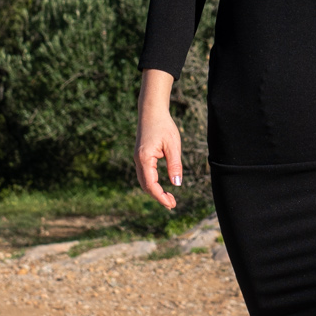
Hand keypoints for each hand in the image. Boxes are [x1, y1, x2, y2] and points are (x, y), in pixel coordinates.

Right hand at [136, 69, 182, 210]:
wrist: (151, 111)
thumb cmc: (164, 126)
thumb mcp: (173, 146)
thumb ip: (175, 165)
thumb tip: (177, 184)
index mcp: (144, 159)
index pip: (151, 185)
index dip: (160, 197)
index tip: (171, 204)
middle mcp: (138, 160)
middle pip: (145, 186)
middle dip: (158, 197)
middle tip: (172, 204)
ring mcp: (138, 158)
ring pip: (144, 181)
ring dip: (154, 191)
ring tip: (169, 198)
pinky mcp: (140, 156)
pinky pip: (144, 175)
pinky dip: (152, 184)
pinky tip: (161, 186)